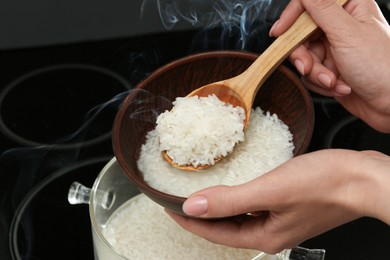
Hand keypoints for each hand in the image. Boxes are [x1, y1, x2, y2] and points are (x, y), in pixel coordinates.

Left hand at [166, 149, 389, 253]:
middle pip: (226, 226)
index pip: (215, 232)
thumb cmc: (325, 184)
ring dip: (218, 206)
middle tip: (179, 202)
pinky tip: (235, 187)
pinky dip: (238, 197)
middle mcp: (271, 231)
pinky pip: (253, 204)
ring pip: (239, 215)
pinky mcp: (288, 205)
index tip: (168, 209)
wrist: (363, 178)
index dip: (189, 221)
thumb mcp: (270, 190)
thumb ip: (230, 201)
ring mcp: (280, 219)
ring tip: (200, 195)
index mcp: (265, 235)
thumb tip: (193, 208)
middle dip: (201, 216)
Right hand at [269, 0, 389, 132]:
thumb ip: (321, 10)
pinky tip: (340, 86)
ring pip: (305, 56)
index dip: (291, 17)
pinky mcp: (331, 69)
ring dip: (316, 73)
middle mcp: (340, 27)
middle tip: (309, 67)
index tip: (279, 32)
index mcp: (349, 8)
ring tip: (333, 81)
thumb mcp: (347, 33)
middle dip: (304, 55)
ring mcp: (335, 49)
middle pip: (302, 34)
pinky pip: (311, 73)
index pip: (309, 4)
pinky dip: (321, 83)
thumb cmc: (382, 67)